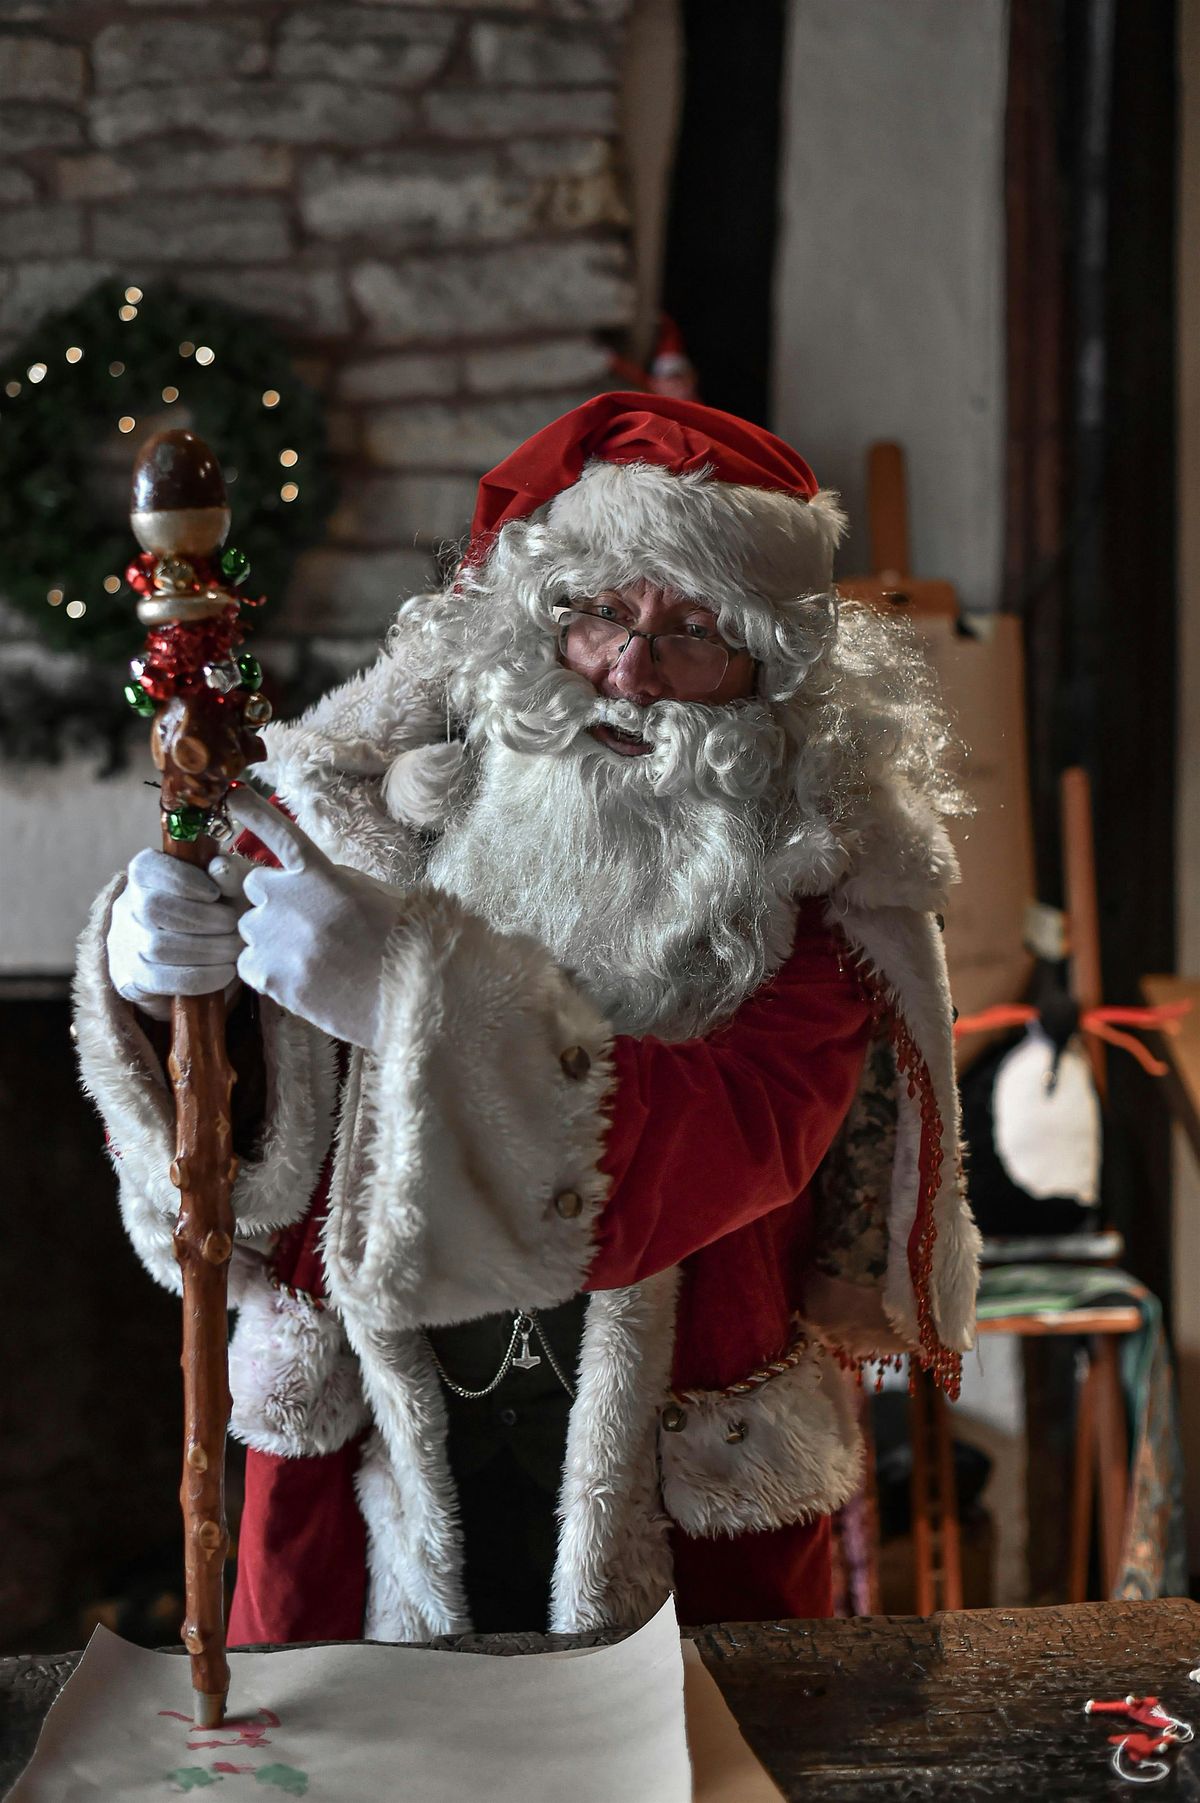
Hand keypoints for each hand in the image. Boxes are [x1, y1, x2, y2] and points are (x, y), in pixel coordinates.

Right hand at [107, 846, 249, 1019]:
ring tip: (234, 948)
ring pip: (157, 946)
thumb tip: (221, 869)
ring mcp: (125, 944)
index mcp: (144, 873)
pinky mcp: (132, 978)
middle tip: (233, 924)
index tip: (214, 893)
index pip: (147, 868)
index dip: (182, 880)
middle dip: (201, 918)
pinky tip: (226, 971)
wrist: (194, 954)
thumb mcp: (228, 886)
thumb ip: (229, 873)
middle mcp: (127, 907)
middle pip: (153, 908)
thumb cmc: (213, 908)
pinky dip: (200, 977)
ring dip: (206, 949)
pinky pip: (161, 980)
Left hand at [225, 786, 408, 1050]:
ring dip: (270, 938)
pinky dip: (266, 971)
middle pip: (254, 887)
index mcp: (320, 873)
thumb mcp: (374, 893)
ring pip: (249, 929)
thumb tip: (304, 879)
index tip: (233, 795)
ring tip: (311, 959)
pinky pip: (247, 965)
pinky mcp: (268, 975)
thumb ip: (333, 880)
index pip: (280, 834)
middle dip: (271, 901)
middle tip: (304, 925)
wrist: (409, 993)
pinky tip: (301, 979)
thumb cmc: (402, 943)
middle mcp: (288, 898)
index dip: (256, 813)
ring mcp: (274, 937)